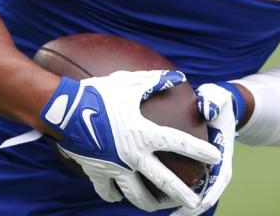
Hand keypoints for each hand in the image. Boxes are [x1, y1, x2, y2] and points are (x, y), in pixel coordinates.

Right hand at [39, 70, 221, 211]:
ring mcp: (115, 167)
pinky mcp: (97, 172)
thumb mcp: (129, 83)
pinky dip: (114, 195)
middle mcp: (133, 156)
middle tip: (194, 204)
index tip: (215, 158)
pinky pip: (108, 190)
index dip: (199, 150)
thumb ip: (154, 81)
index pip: (179, 144)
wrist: (64, 111)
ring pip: (136, 194)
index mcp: (144, 134)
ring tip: (159, 207)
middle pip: (163, 181)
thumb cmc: (98, 94)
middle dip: (181, 194)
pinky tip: (118, 198)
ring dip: (149, 203)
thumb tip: (176, 77)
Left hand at [171, 82, 244, 215]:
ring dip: (184, 206)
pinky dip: (176, 194)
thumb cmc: (216, 101)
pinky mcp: (195, 165)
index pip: (220, 177)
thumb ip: (213, 101)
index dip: (211, 191)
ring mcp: (206, 166)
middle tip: (178, 215)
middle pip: (208, 192)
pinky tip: (159, 200)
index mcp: (222, 152)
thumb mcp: (217, 98)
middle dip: (194, 206)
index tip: (201, 202)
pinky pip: (187, 183)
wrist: (217, 104)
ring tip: (167, 214)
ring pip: (197, 192)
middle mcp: (216, 164)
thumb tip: (206, 109)